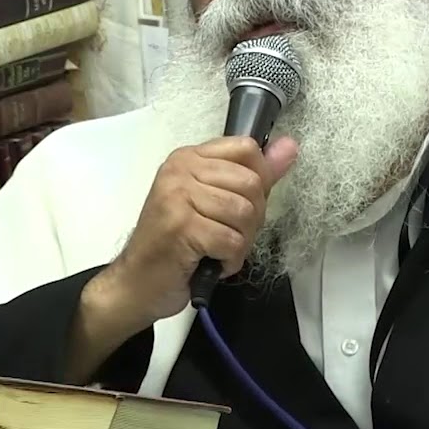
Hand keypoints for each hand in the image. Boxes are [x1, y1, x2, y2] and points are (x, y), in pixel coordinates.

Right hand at [87, 136, 297, 329]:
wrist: (138, 283)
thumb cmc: (178, 244)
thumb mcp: (217, 203)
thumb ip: (254, 174)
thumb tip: (290, 146)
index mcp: (189, 157)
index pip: (246, 149)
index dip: (258, 181)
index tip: (239, 206)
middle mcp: (180, 170)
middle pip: (251, 183)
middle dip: (251, 219)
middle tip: (226, 236)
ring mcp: (178, 196)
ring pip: (244, 212)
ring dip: (240, 242)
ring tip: (217, 250)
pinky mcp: (180, 226)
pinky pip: (231, 240)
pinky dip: (229, 260)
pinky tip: (211, 263)